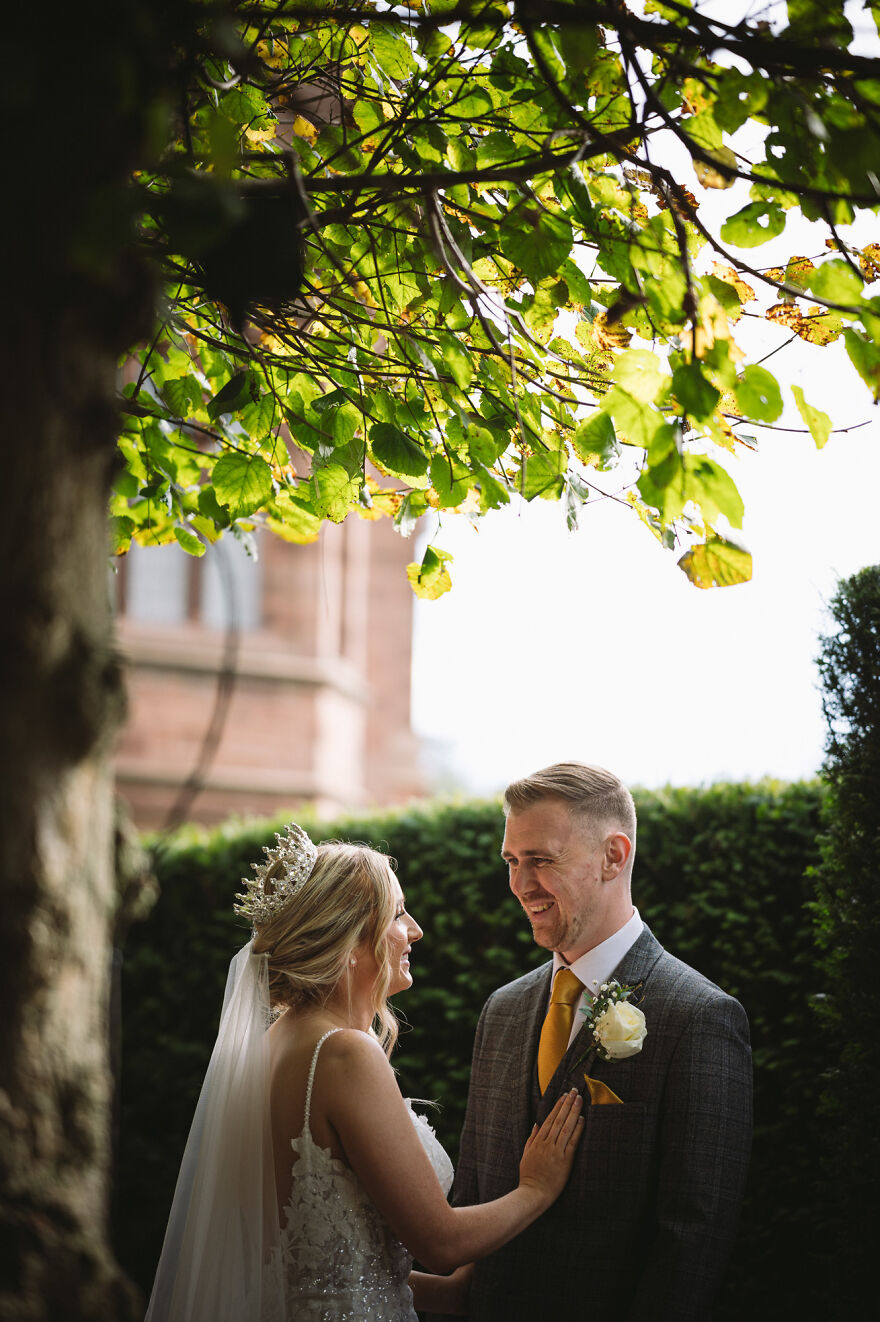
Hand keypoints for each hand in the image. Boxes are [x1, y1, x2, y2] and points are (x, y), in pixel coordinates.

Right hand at [517, 1089, 583, 1208]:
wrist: (533, 1193)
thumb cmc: (529, 1176)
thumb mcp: (526, 1155)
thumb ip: (531, 1139)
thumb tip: (537, 1124)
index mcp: (537, 1141)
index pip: (550, 1119)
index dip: (558, 1106)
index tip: (564, 1096)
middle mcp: (547, 1143)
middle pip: (559, 1119)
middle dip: (567, 1104)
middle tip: (574, 1091)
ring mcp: (556, 1151)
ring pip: (566, 1127)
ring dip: (573, 1111)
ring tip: (579, 1100)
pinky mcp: (565, 1160)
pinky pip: (572, 1141)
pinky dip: (577, 1129)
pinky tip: (582, 1119)